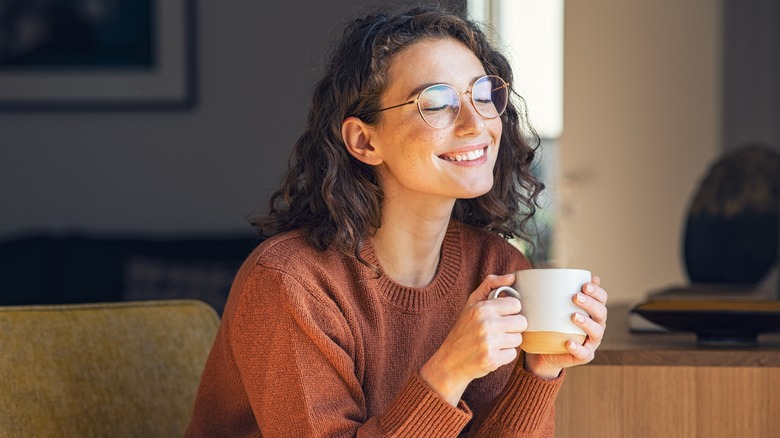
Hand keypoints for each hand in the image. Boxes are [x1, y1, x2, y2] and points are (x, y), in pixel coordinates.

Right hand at [420, 274, 526, 404]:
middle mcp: (486, 324)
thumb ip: (491, 285)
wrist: (450, 361)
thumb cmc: (464, 329)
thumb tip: (512, 277)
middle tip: (499, 330)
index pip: (516, 304)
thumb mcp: (472, 303)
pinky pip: (513, 354)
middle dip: (512, 327)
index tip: (501, 316)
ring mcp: (489, 343)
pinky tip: (492, 353)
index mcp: (482, 308)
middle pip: (521, 322)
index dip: (510, 311)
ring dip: (509, 342)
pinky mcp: (492, 360)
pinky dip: (504, 355)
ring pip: (518, 339)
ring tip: (494, 342)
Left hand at [523, 275, 607, 379]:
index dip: (597, 291)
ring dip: (587, 323)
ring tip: (573, 316)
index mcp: (592, 311)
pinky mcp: (583, 356)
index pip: (602, 298)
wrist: (544, 351)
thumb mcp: (553, 306)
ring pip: (596, 332)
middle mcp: (596, 325)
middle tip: (575, 297)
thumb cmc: (551, 324)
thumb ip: (556, 291)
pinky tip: (569, 342)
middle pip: (601, 313)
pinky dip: (578, 348)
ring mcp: (591, 342)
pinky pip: (584, 353)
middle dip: (590, 303)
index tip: (584, 285)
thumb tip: (552, 269)